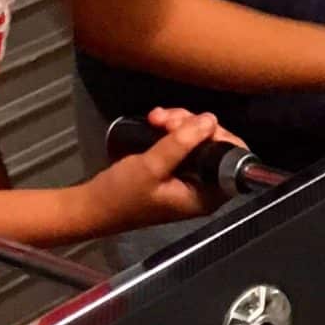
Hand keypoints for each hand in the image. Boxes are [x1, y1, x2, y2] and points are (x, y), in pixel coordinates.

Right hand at [79, 107, 233, 232]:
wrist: (92, 205)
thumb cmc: (121, 194)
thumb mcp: (151, 167)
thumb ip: (182, 144)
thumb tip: (210, 120)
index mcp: (206, 196)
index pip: (233, 160)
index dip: (219, 136)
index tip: (195, 124)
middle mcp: (204, 186)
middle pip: (215, 143)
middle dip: (192, 125)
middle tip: (166, 120)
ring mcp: (190, 176)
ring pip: (198, 138)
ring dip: (178, 122)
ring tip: (155, 119)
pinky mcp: (175, 168)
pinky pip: (183, 142)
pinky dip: (170, 128)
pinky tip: (153, 121)